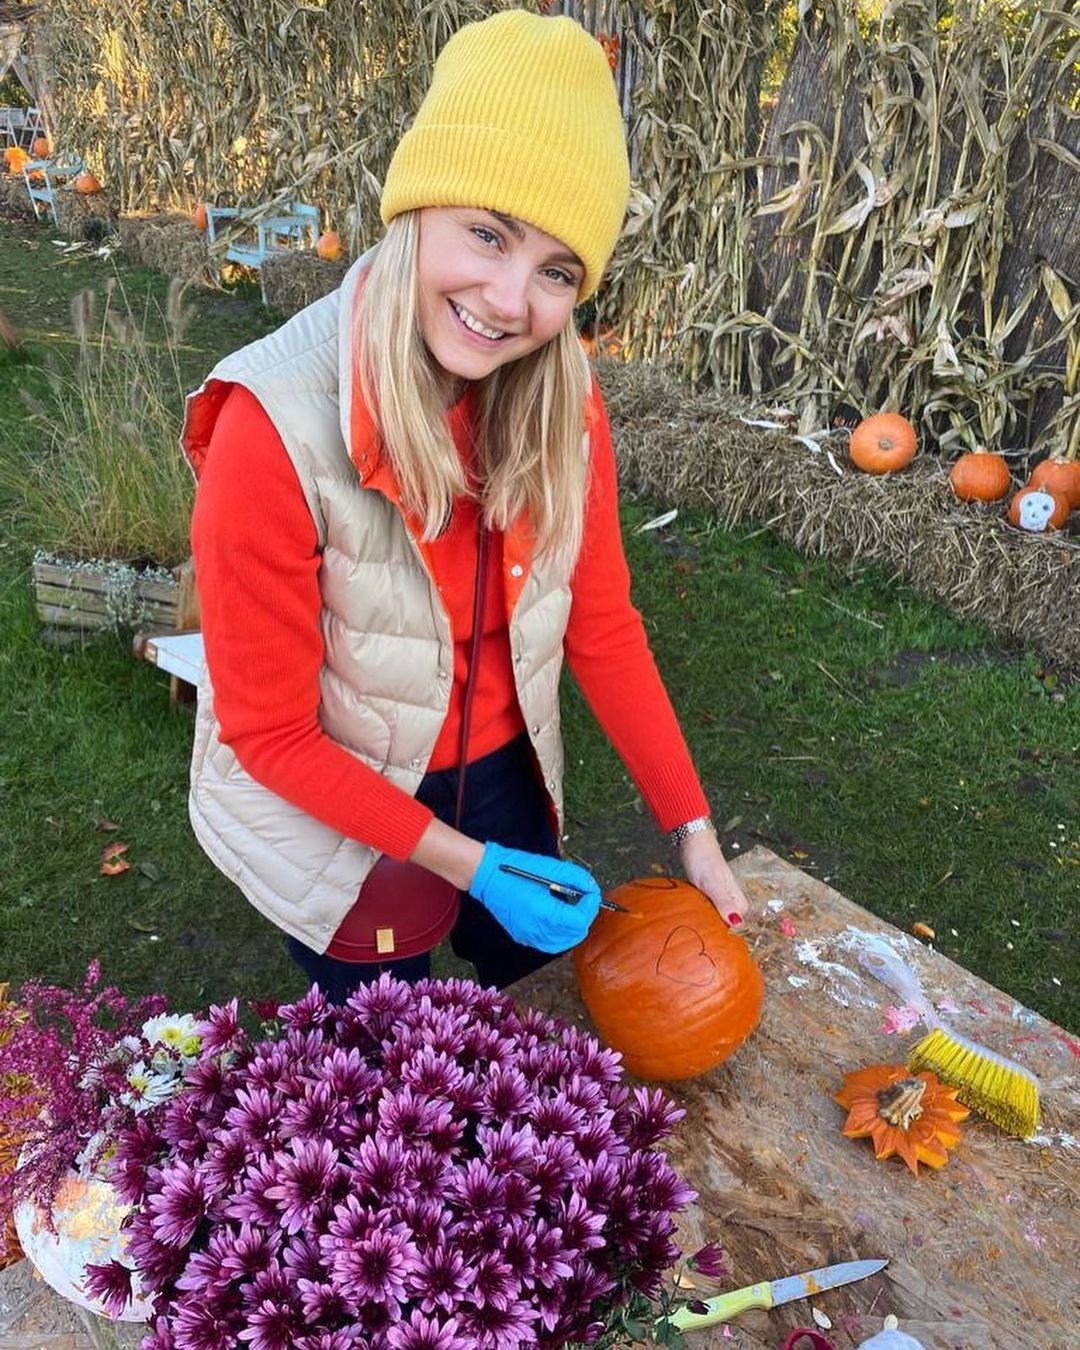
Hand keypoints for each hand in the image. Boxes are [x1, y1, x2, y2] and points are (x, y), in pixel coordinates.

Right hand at [468, 843, 601, 953]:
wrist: (487, 876)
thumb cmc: (515, 868)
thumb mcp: (550, 868)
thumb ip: (575, 878)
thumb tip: (591, 887)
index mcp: (544, 912)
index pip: (579, 920)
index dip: (591, 905)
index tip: (591, 892)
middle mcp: (536, 929)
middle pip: (575, 934)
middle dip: (585, 916)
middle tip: (585, 900)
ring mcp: (529, 936)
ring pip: (564, 943)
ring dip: (574, 927)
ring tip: (573, 909)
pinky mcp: (523, 937)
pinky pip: (550, 944)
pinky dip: (560, 934)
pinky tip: (559, 919)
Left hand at [680, 830, 749, 927]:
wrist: (692, 841)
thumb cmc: (703, 859)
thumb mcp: (713, 884)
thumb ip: (724, 902)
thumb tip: (736, 922)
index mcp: (737, 898)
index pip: (735, 924)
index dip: (722, 928)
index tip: (707, 928)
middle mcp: (730, 898)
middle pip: (724, 921)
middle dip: (711, 924)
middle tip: (697, 922)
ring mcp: (719, 895)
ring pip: (714, 914)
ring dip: (703, 917)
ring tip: (691, 917)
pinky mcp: (708, 892)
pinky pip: (705, 907)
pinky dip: (698, 909)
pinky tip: (689, 910)